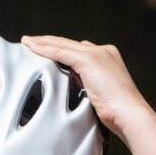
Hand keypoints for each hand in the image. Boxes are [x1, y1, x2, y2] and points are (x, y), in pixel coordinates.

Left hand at [21, 35, 153, 138]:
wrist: (129, 113)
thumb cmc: (117, 111)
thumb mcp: (99, 94)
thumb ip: (88, 84)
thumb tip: (74, 83)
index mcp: (107, 57)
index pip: (77, 49)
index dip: (59, 48)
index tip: (45, 49)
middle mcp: (103, 51)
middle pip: (68, 44)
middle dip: (48, 42)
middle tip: (30, 41)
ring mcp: (97, 54)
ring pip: (62, 45)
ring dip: (42, 43)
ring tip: (26, 42)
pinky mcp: (89, 60)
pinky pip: (61, 52)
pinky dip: (45, 49)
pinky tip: (32, 48)